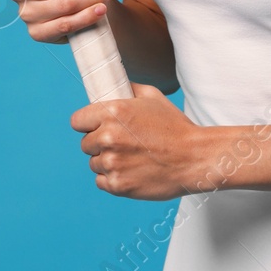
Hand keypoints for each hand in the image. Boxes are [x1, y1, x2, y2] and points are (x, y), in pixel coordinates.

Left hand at [73, 82, 207, 200]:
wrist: (194, 158)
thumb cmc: (175, 127)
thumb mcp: (153, 97)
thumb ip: (129, 90)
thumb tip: (116, 84)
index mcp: (112, 113)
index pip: (77, 121)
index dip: (86, 124)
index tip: (94, 127)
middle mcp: (107, 138)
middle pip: (85, 144)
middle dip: (99, 143)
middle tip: (121, 143)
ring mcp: (112, 163)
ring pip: (94, 163)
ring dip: (107, 161)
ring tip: (130, 158)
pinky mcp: (117, 185)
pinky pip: (101, 181)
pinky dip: (112, 179)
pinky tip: (130, 171)